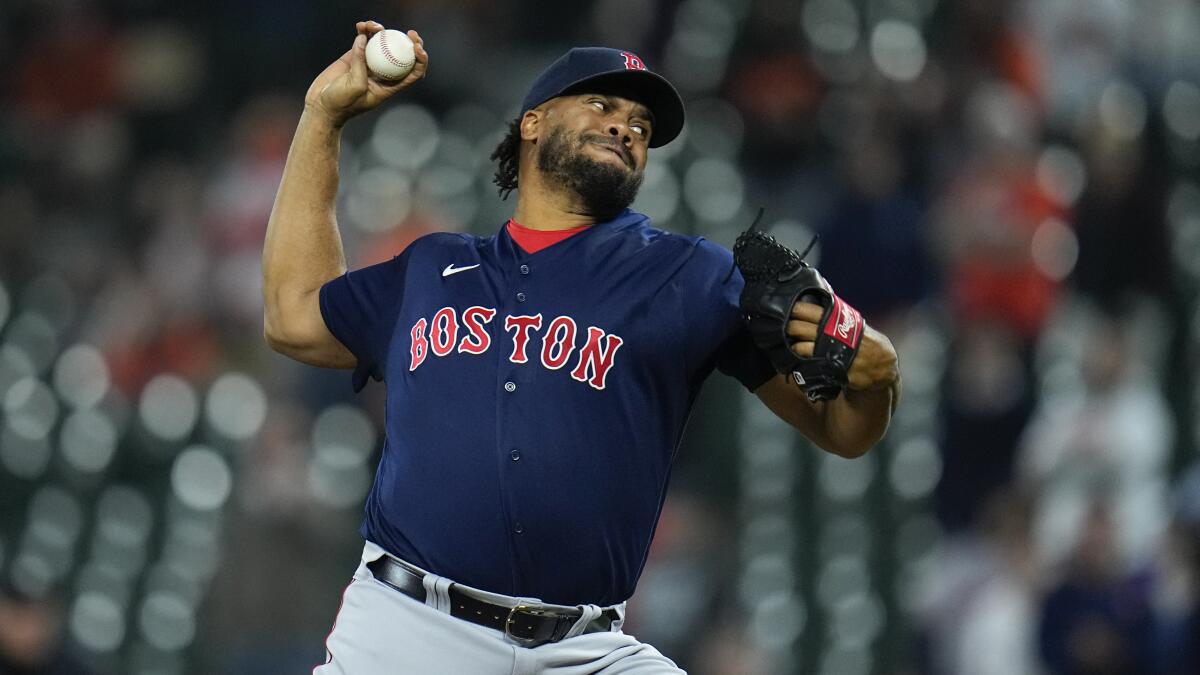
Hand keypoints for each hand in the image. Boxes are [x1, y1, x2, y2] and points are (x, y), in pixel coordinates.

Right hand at [304, 21, 428, 126]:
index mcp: (390, 86)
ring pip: (382, 44)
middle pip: (402, 56)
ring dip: (382, 32)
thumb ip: (360, 64)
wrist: (321, 105)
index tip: (418, 49)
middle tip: (409, 33)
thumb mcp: (355, 87)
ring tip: (373, 26)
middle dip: (410, 43)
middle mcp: (383, 74)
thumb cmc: (342, 104)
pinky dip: (364, 32)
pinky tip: (362, 26)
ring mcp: (369, 64)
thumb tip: (364, 38)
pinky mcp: (355, 56)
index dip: (421, 60)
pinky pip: (363, 41)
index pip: (413, 73)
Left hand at [785, 302, 898, 390]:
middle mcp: (829, 333)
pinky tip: (799, 358)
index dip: (794, 310)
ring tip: (793, 344)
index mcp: (834, 318)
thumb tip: (822, 284)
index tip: (788, 310)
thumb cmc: (863, 338)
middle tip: (787, 328)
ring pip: (798, 346)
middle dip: (789, 327)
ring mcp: (827, 351)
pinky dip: (799, 360)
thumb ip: (834, 307)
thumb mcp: (851, 319)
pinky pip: (805, 363)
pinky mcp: (827, 367)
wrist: (880, 364)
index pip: (806, 309)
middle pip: (796, 327)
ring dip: (792, 345)